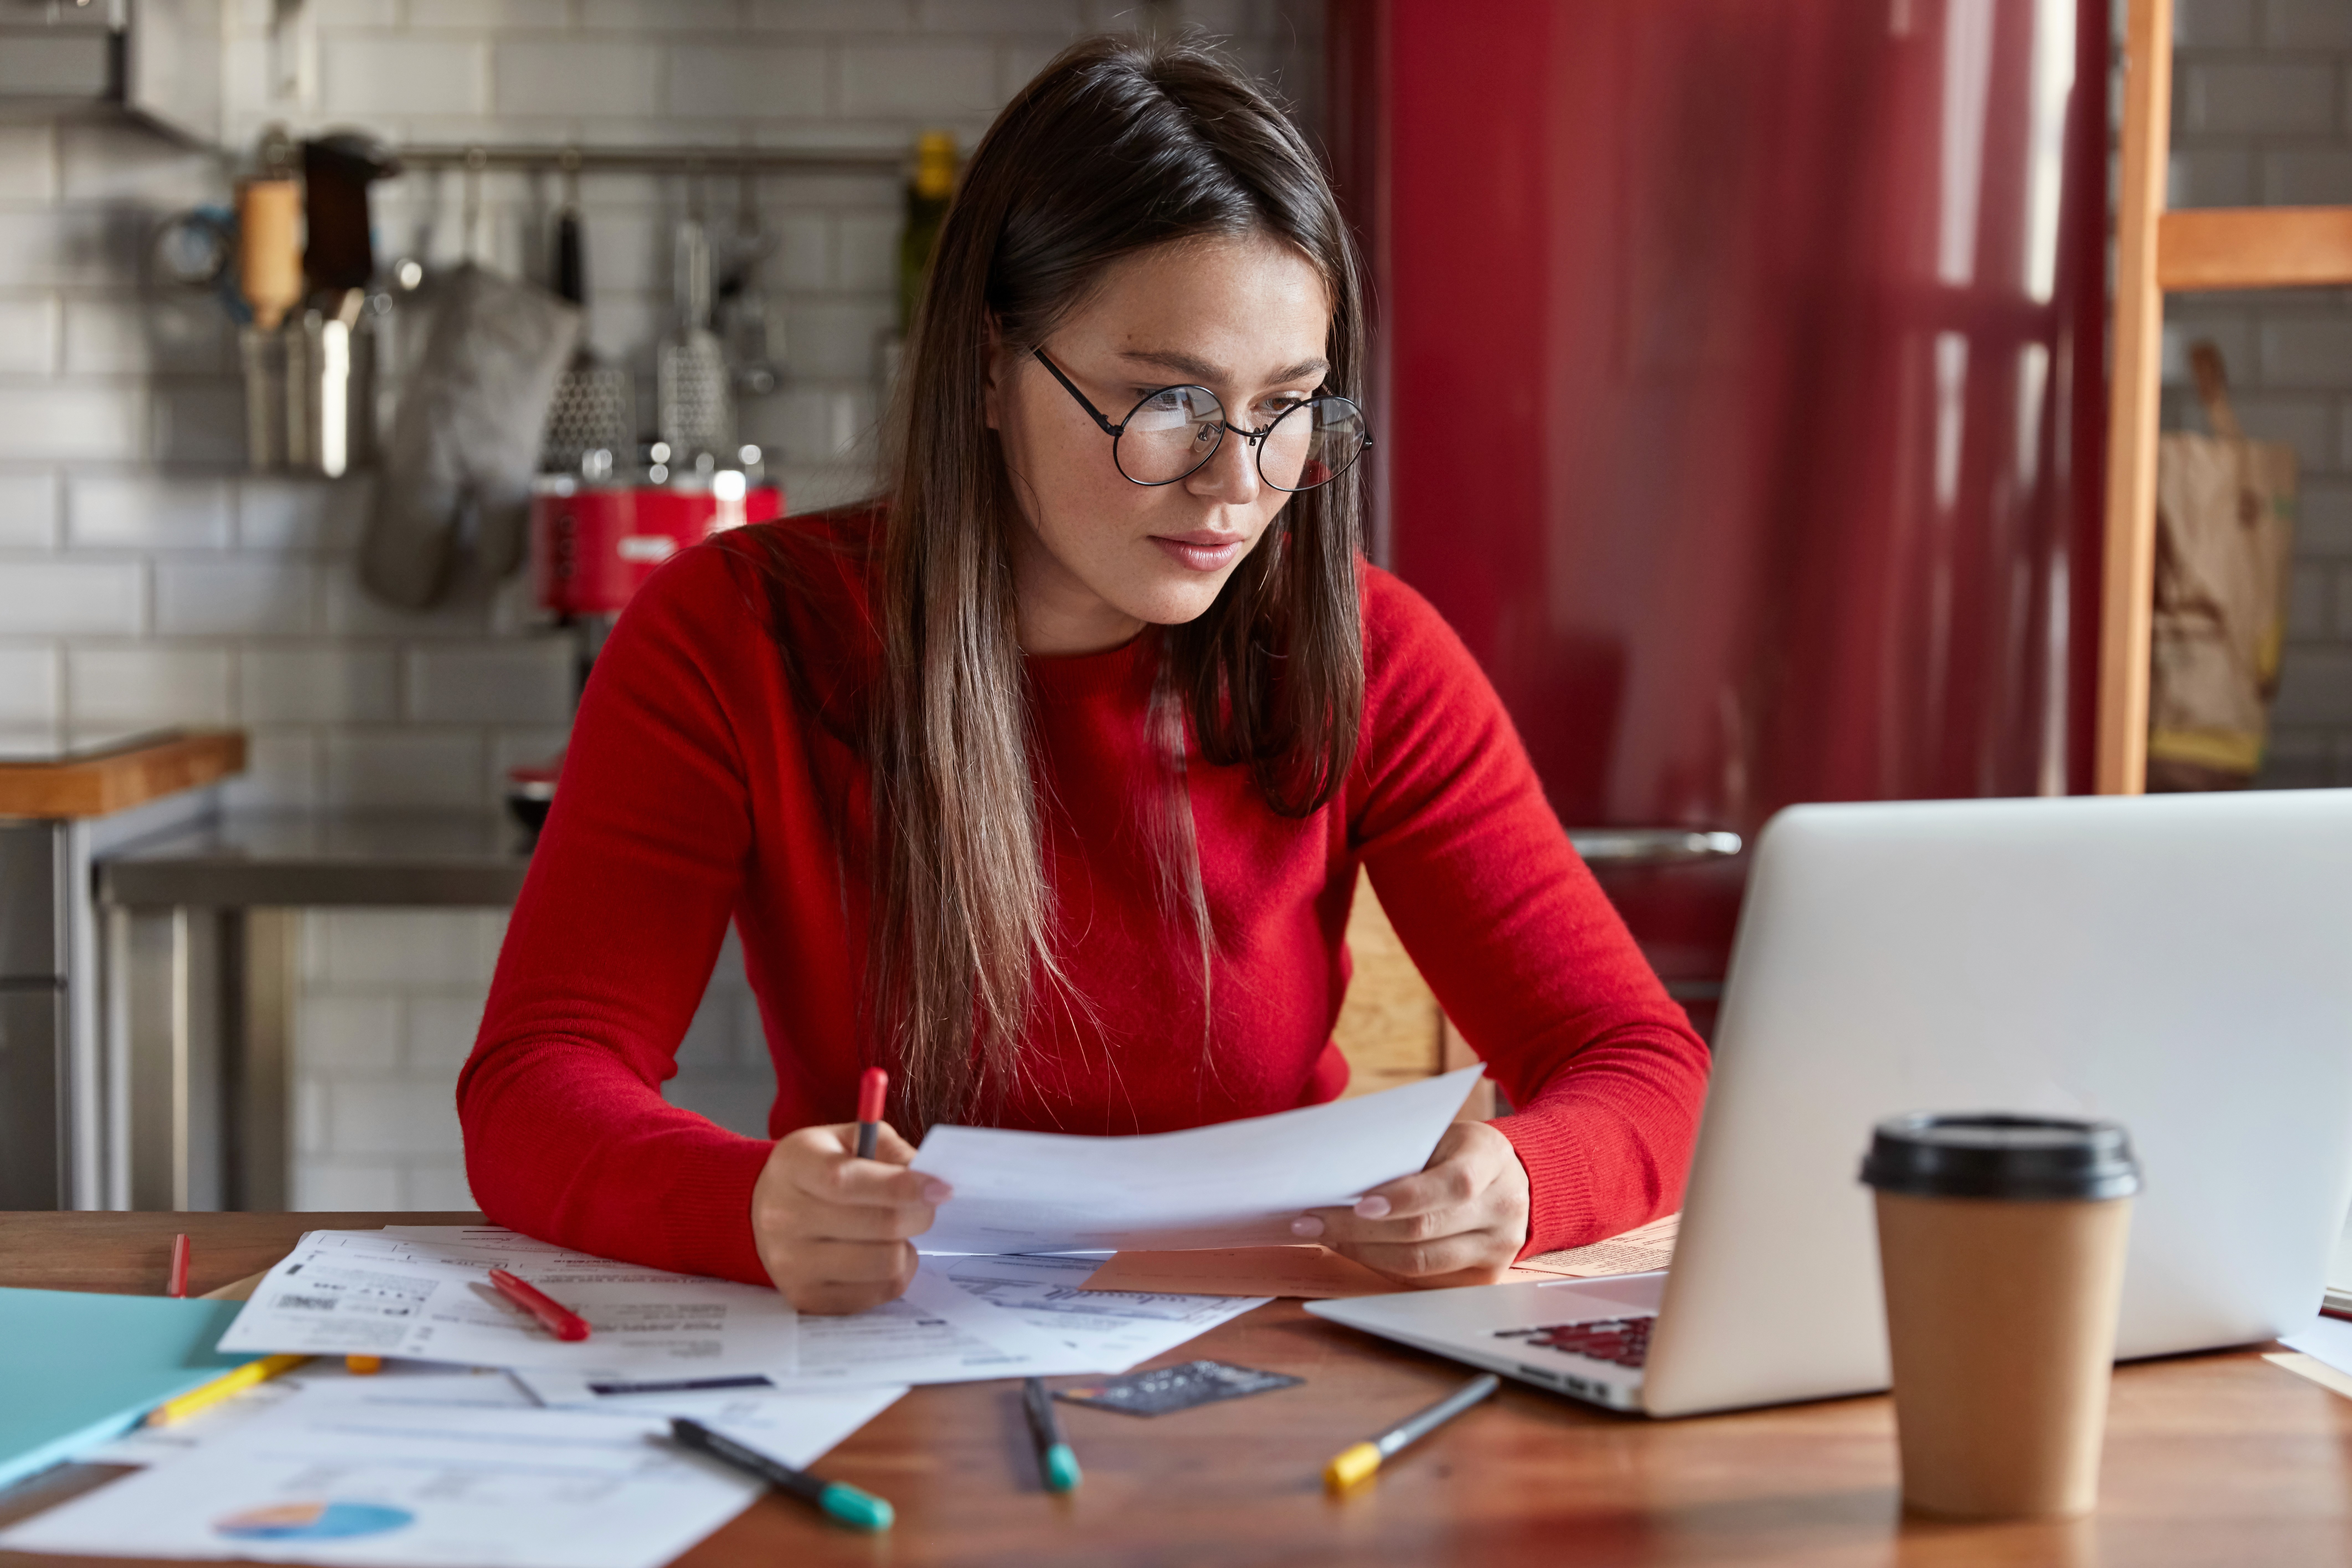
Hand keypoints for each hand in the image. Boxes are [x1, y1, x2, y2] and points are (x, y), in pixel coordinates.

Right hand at [750, 1122, 948, 1314]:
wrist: (768, 1208)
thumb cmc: (819, 1168)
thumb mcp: (849, 1139)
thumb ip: (891, 1152)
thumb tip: (932, 1179)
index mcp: (795, 1166)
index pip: (848, 1181)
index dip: (903, 1186)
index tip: (941, 1188)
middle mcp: (785, 1218)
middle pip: (879, 1226)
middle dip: (919, 1215)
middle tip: (926, 1206)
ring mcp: (792, 1264)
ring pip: (885, 1264)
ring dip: (908, 1248)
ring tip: (899, 1233)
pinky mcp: (807, 1298)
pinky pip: (878, 1294)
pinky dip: (895, 1275)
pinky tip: (883, 1254)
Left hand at [1290, 1120, 1530, 1287]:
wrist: (1511, 1179)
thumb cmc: (1459, 1151)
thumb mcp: (1440, 1136)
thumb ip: (1402, 1154)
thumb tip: (1337, 1176)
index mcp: (1491, 1159)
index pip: (1452, 1184)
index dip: (1404, 1197)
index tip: (1358, 1203)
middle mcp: (1502, 1208)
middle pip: (1425, 1230)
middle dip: (1359, 1229)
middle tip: (1311, 1222)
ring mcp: (1497, 1248)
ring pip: (1420, 1263)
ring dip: (1363, 1251)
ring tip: (1324, 1236)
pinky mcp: (1483, 1276)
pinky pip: (1422, 1279)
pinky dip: (1382, 1264)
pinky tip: (1354, 1248)